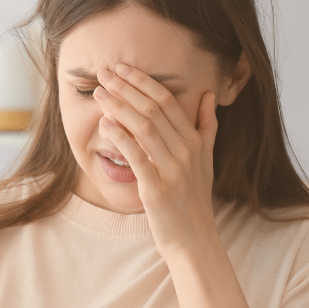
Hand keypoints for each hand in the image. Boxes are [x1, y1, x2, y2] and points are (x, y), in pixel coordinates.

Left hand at [94, 64, 219, 256]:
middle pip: (153, 109)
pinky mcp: (156, 189)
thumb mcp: (207, 160)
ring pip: (143, 127)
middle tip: (104, 72)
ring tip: (99, 93)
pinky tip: (104, 124)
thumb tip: (209, 95)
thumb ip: (207, 126)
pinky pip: (136, 156)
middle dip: (126, 87)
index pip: (168, 101)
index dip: (143, 82)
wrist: (193, 239)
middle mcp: (186, 152)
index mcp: (196, 142)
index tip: (122, 68)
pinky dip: (119, 137)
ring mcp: (172, 170)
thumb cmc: (195, 200)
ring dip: (119, 106)